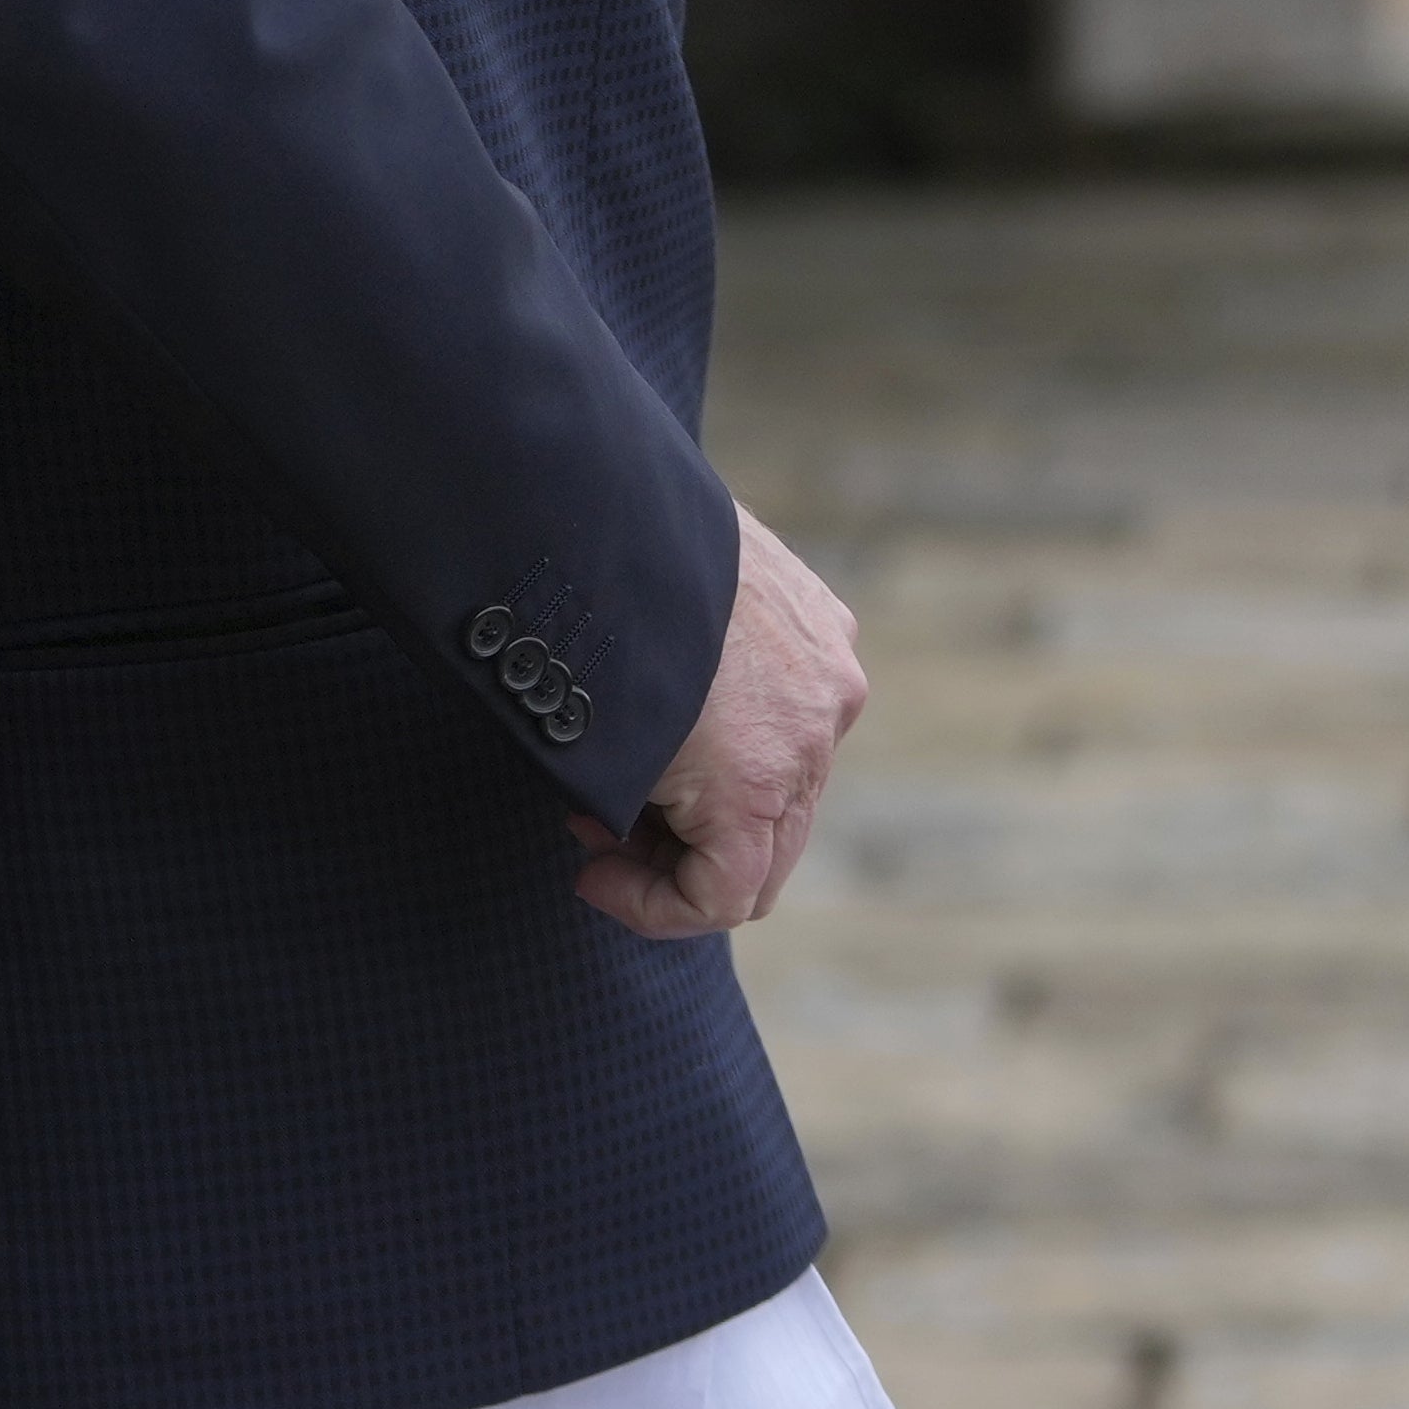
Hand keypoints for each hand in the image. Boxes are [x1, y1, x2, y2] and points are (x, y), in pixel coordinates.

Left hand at [564, 505, 865, 940]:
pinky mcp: (826, 618)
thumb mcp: (592, 756)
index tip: (588, 873)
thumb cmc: (577, 635)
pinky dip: (748, 719)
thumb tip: (631, 827)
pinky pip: (798, 699)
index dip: (652, 906)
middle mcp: (813, 736)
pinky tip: (682, 689)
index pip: (729, 898)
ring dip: (720, 787)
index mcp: (757, 786)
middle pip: (766, 844)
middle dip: (682, 852)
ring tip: (637, 753)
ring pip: (788, 773)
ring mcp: (830, 672)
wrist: (593, 502)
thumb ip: (635, 818)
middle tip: (603, 825)